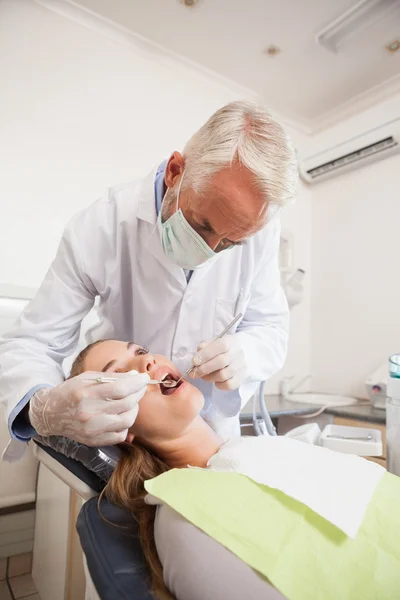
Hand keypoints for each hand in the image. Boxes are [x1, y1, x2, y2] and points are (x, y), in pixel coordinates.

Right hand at [29, 370, 148, 445]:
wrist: (51, 413)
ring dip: (134, 409)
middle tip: (140, 388)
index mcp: (87, 394)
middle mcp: (89, 413)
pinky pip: (120, 435)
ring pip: (127, 421)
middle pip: (127, 404)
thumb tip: (136, 377)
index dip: (137, 384)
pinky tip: (121, 416)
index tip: (144, 378)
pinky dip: (125, 424)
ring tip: (130, 402)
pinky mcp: (94, 441)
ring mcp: (92, 430)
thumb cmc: (71, 392)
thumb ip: (112, 378)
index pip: (120, 389)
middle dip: (138, 393)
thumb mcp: (87, 378)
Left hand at [190, 334, 246, 390]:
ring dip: (209, 377)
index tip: (194, 361)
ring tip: (203, 376)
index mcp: (230, 341)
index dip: (205, 354)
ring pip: (223, 375)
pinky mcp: (241, 378)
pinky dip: (219, 384)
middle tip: (193, 373)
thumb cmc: (222, 349)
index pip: (220, 346)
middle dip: (204, 369)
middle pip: (221, 362)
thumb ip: (205, 346)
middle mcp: (237, 353)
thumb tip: (198, 353)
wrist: (241, 354)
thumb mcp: (214, 342)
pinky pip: (229, 385)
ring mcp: (241, 366)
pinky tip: (215, 380)